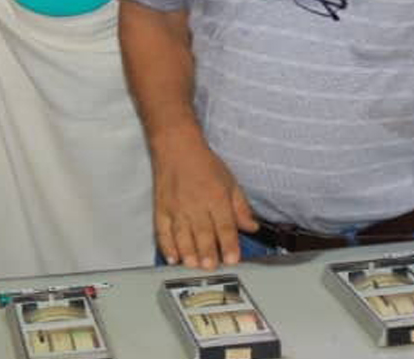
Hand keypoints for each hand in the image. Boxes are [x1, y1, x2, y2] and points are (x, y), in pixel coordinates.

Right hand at [151, 132, 256, 269]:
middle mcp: (196, 203)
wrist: (176, 147)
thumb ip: (241, 207)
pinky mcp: (161, 209)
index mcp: (216, 196)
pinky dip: (167, 246)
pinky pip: (163, 231)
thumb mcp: (230, 181)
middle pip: (203, 232)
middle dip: (207, 252)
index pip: (225, 225)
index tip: (233, 259)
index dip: (229, 243)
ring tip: (193, 264)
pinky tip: (173, 257)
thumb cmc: (204, 164)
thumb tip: (252, 227)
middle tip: (211, 266)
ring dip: (188, 252)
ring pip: (182, 234)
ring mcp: (176, 207)